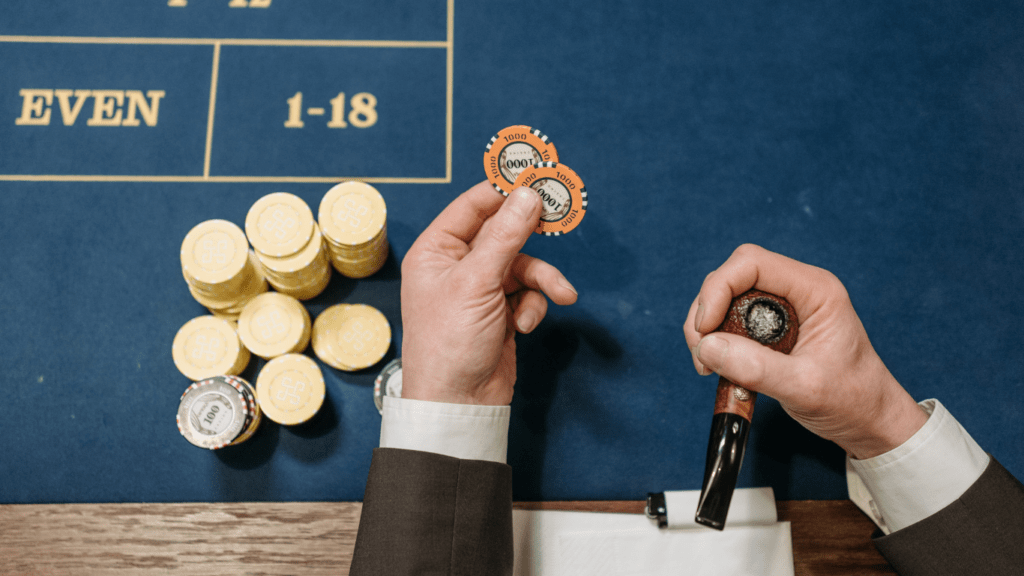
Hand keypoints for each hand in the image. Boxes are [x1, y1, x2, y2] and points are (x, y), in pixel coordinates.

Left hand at [400, 182, 577, 404]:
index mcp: (437, 250)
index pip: (474, 205)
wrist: (459, 403)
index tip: (539, 178)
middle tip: (562, 217)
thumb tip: (528, 194)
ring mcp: (479, 289)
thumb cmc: (450, 343)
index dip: (506, 190)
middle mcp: (456, 265)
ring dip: (542, 281)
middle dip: (532, 236)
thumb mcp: (478, 282)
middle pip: (504, 232)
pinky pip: (527, 294)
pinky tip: (524, 327)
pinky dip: (533, 307)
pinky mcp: (499, 312)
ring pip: (523, 266)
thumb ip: (506, 235)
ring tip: (559, 295)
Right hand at [683, 244, 927, 458]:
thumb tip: (706, 347)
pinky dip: (718, 341)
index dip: (718, 289)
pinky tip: (719, 366)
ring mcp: (785, 307)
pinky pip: (732, 321)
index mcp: (815, 290)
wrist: (871, 421)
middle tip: (701, 352)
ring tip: (708, 365)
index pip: (751, 263)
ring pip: (727, 298)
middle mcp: (798, 290)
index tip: (704, 329)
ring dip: (709, 329)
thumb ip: (755, 367)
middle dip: (707, 312)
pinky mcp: (773, 327)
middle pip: (733, 277)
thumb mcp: (803, 387)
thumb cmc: (853, 400)